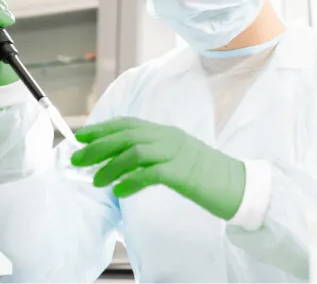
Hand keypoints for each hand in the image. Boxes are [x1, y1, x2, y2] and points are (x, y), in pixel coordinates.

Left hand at [71, 117, 245, 219]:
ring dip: (110, 166)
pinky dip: (131, 181)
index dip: (103, 129)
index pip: (129, 124)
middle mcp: (170, 138)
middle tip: (77, 159)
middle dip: (98, 146)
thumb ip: (155, 156)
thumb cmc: (208, 176)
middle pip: (126, 135)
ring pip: (134, 152)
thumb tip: (123, 163)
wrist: (239, 185)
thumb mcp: (178, 158)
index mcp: (167, 133)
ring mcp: (177, 154)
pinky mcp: (183, 173)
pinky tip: (119, 191)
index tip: (81, 137)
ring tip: (96, 181)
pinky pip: (150, 174)